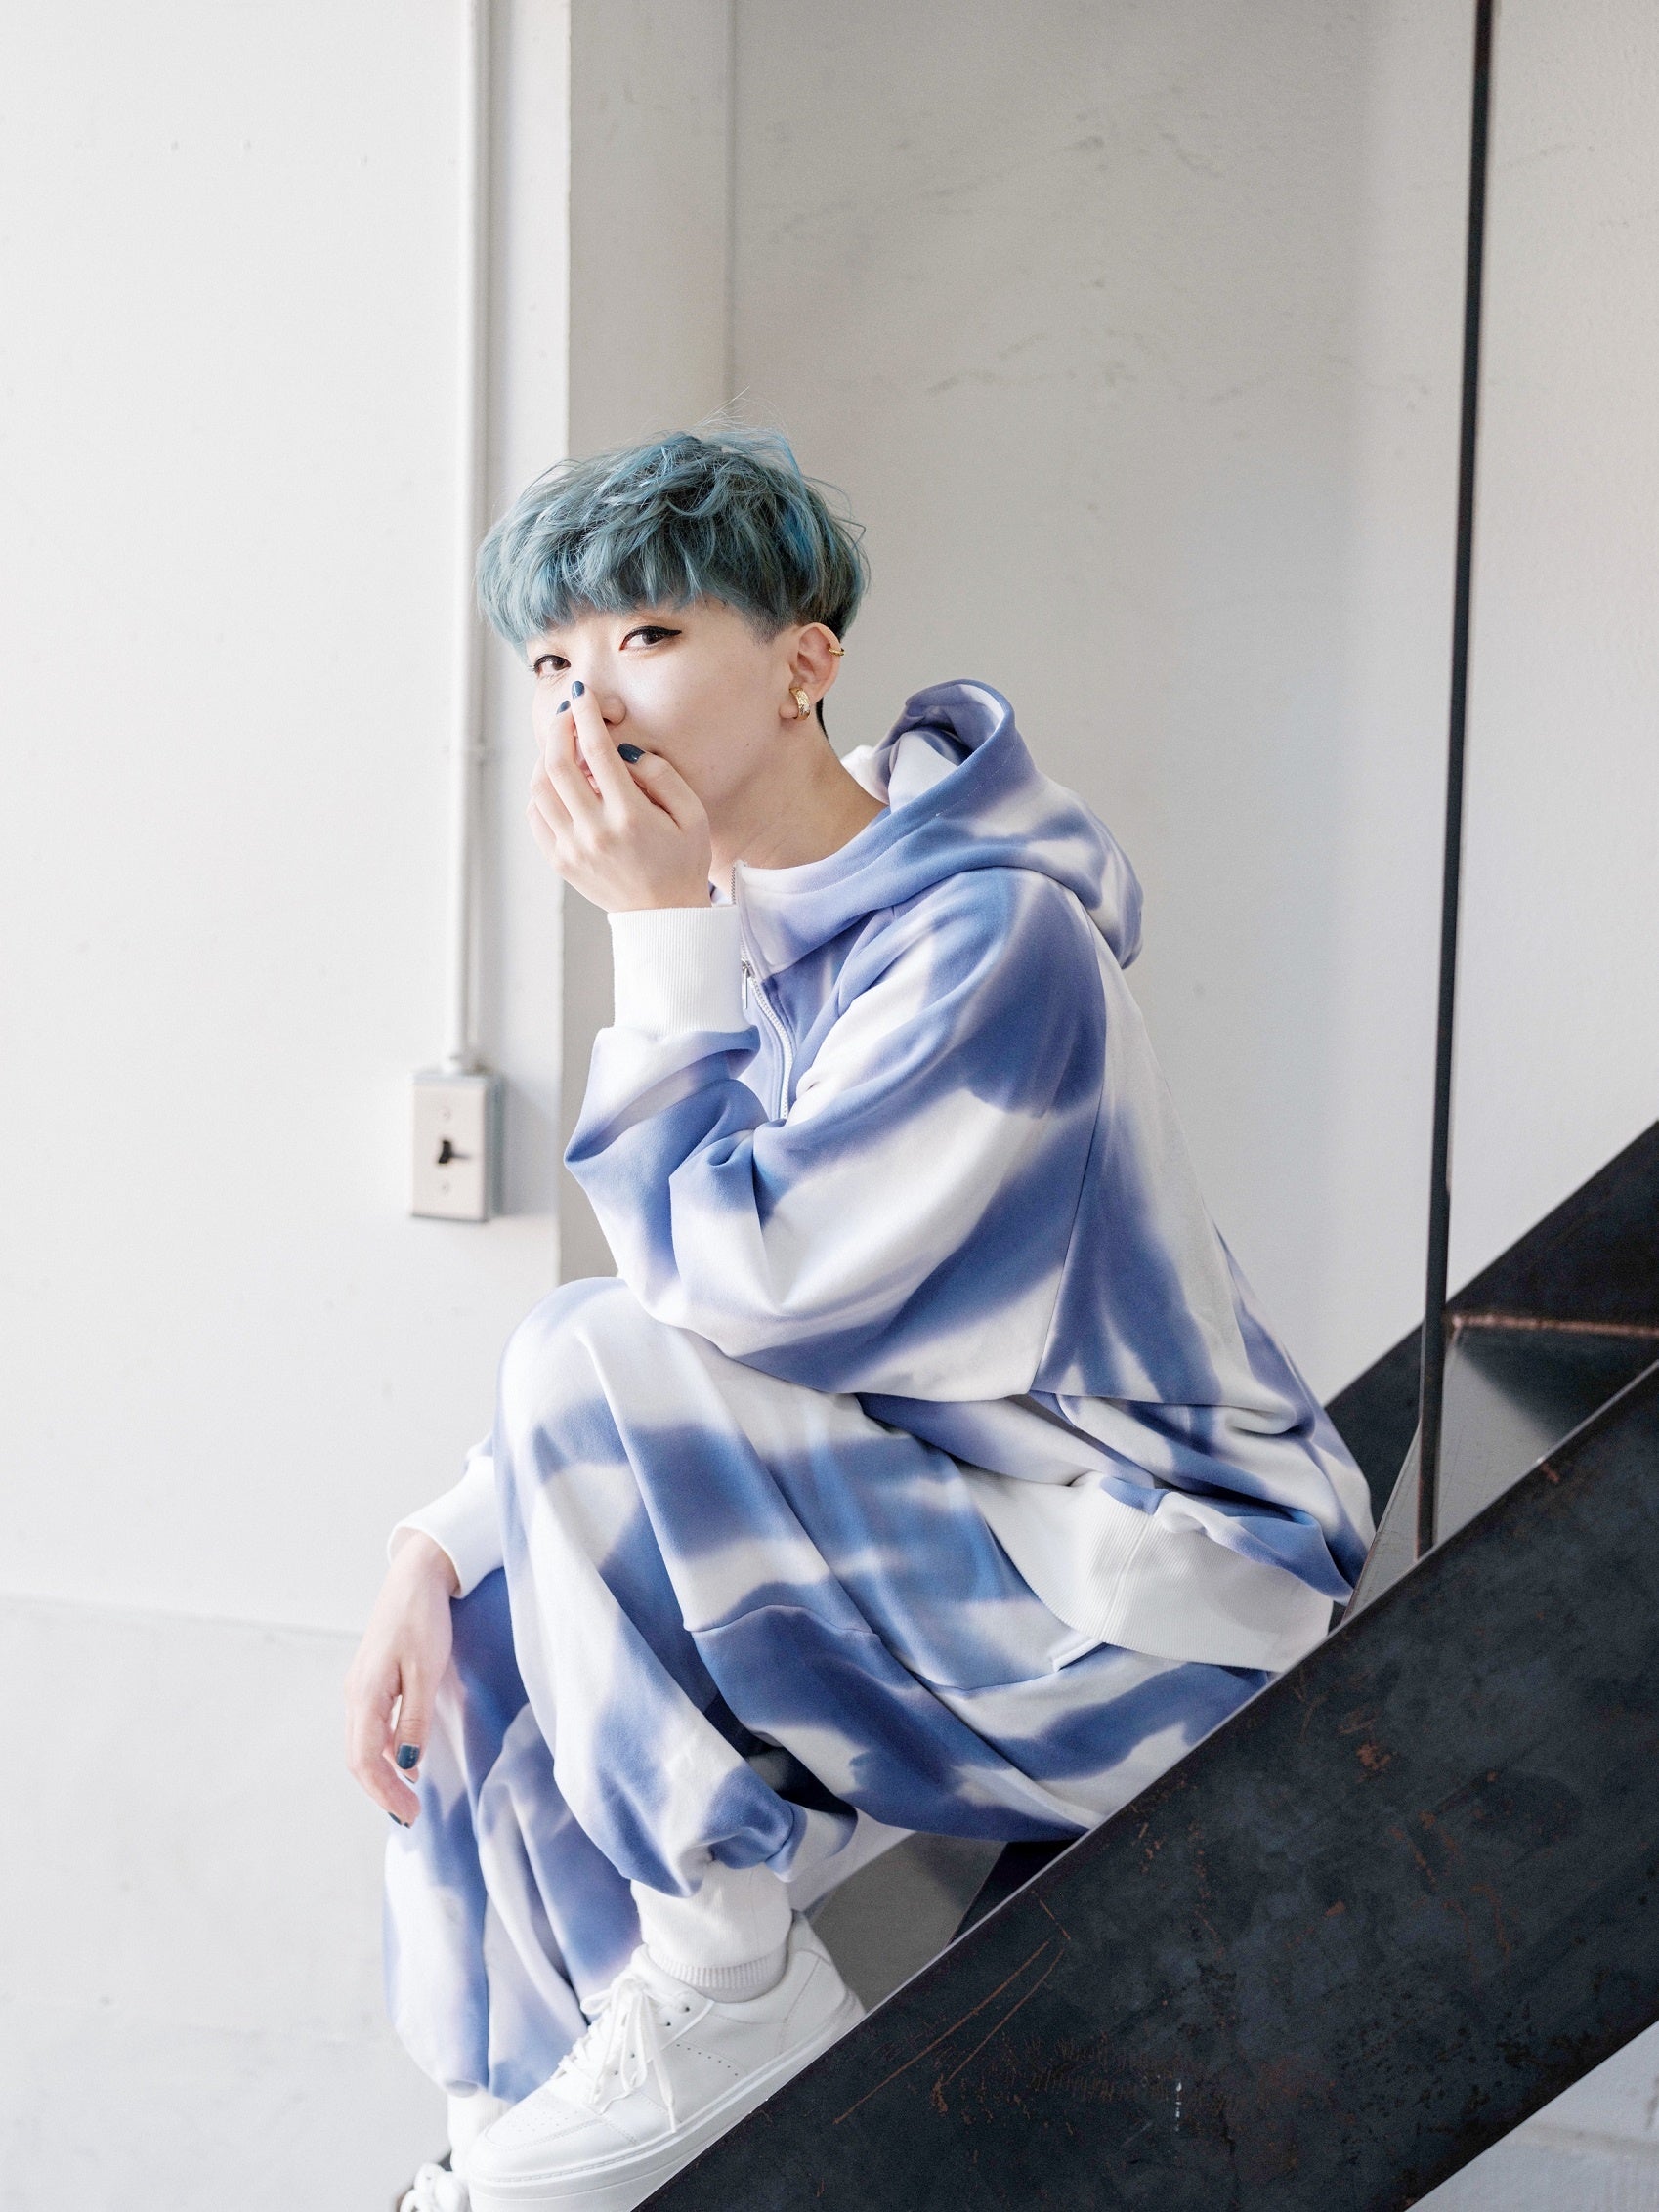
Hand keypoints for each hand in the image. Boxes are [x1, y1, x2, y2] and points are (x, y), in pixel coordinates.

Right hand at [343, 1532, 457, 1824]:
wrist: (416, 1577)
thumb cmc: (423, 1619)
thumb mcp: (427, 1671)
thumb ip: (414, 1720)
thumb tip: (406, 1767)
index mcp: (365, 1694)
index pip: (364, 1760)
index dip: (384, 1794)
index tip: (409, 1816)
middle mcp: (355, 1695)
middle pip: (358, 1758)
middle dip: (382, 1792)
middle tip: (411, 1817)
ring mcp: (360, 1688)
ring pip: (363, 1745)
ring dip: (382, 1775)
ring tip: (408, 1799)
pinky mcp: (372, 1681)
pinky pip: (371, 1728)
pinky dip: (384, 1753)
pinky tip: (405, 1763)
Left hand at [527, 685, 712, 910]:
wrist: (665, 918)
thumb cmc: (684, 863)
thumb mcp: (694, 816)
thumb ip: (663, 776)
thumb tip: (624, 751)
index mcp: (630, 818)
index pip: (598, 751)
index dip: (587, 714)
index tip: (584, 692)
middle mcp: (595, 832)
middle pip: (557, 764)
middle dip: (559, 727)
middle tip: (568, 712)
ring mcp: (572, 849)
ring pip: (539, 788)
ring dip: (545, 757)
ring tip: (563, 745)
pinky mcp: (559, 861)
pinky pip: (535, 815)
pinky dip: (540, 790)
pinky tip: (558, 781)